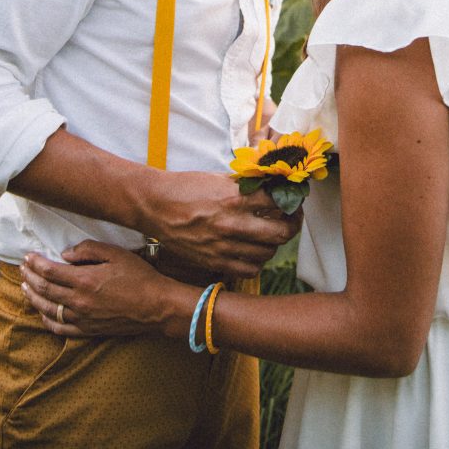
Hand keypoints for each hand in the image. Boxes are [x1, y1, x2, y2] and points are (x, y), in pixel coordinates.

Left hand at [20, 242, 194, 338]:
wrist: (156, 307)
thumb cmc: (139, 277)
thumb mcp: (116, 254)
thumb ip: (89, 250)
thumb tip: (66, 254)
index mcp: (84, 280)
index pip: (50, 271)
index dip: (36, 263)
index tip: (28, 256)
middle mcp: (78, 301)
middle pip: (44, 289)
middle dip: (30, 277)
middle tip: (23, 268)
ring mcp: (81, 318)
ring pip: (47, 309)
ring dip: (33, 296)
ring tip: (25, 287)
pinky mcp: (87, 330)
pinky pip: (59, 328)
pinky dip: (46, 319)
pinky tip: (41, 312)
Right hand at [139, 171, 299, 279]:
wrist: (155, 206)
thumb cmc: (186, 188)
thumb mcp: (220, 179)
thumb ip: (247, 186)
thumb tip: (273, 186)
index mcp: (235, 198)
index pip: (279, 202)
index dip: (291, 200)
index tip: (293, 199)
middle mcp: (232, 224)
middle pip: (281, 233)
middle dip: (292, 225)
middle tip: (291, 218)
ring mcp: (223, 247)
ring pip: (268, 253)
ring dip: (274, 243)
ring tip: (270, 234)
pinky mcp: (215, 262)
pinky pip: (249, 269)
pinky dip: (257, 261)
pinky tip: (254, 251)